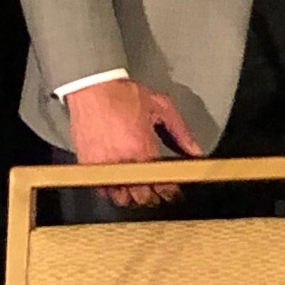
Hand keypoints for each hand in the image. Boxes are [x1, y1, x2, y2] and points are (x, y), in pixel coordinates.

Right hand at [65, 77, 203, 206]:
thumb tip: (195, 151)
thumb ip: (181, 131)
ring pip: (121, 198)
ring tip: (139, 192)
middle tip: (158, 194)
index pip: (162, 184)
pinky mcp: (88, 164)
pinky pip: (101, 190)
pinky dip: (111, 192)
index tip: (173, 192)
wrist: (92, 87)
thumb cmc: (126, 94)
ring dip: (132, 197)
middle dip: (153, 198)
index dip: (170, 192)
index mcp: (144, 149)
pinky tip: (119, 187)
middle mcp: (124, 162)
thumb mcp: (161, 107)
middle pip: (142, 197)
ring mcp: (104, 165)